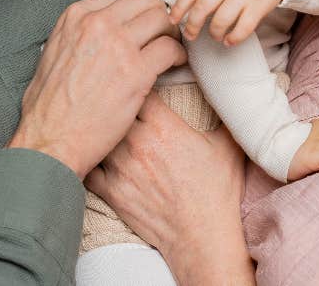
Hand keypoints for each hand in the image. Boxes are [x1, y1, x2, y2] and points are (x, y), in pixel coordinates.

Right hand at [6, 0, 184, 176]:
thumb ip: (77, 32)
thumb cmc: (48, 106)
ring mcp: (118, 46)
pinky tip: (174, 65)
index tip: (143, 21)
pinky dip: (178, 55)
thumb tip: (96, 27)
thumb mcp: (53, 52)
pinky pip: (171, 48)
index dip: (138, 5)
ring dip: (170, 33)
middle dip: (158, 14)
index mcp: (75, 16)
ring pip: (162, 19)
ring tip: (169, 49)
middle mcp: (97, 23)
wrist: (50, 139)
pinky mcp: (136, 72)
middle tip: (161, 34)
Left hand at [86, 93, 255, 285]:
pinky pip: (89, 168)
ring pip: (99, 137)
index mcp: (163, 126)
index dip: (137, 84)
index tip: (140, 84)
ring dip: (103, 133)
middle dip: (118, 106)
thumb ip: (224, 117)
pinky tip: (99, 159)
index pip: (138, 88)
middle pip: (114, 110)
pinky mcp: (111, 192)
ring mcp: (120, 168)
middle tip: (121, 106)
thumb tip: (229, 98)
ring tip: (107, 131)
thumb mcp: (227, 147)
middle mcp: (137, 142)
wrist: (202, 235)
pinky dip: (92, 162)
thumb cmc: (216, 191)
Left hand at [170, 0, 295, 46]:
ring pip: (221, 20)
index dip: (179, 8)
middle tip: (191, 35)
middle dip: (193, 25)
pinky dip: (234, 38)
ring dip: (215, 33)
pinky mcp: (259, 6)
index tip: (173, 20)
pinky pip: (243, 28)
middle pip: (203, 8)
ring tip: (215, 36)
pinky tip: (229, 41)